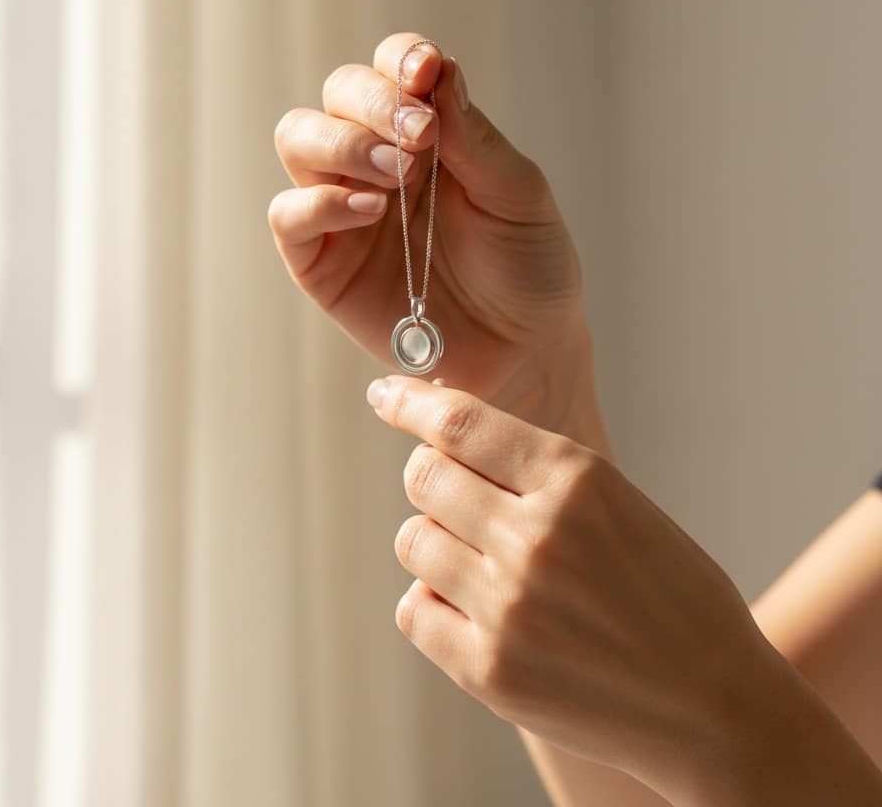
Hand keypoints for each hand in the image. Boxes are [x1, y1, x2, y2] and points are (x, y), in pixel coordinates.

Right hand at [268, 31, 589, 424]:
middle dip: (371, 102)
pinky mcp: (319, 261)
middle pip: (338, 93)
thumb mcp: (517, 196)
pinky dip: (319, 202)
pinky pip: (289, 215)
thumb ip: (474, 137)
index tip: (425, 73)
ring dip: (342, 143)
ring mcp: (342, 208)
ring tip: (394, 176)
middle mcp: (376, 160)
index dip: (400, 60)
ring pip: (298, 139)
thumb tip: (437, 69)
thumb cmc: (527, 269)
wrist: (521, 353)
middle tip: (418, 134)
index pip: (392, 68)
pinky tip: (369, 212)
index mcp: (427, 134)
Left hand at [366, 373, 881, 805]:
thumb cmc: (673, 597)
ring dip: (433, 540)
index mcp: (577, 481)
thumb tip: (447, 439)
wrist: (718, 709)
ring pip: (413, 541)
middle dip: (427, 474)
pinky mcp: (490, 671)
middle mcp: (535, 537)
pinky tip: (473, 607)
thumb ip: (539, 472)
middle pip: (425, 477)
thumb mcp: (622, 505)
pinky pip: (414, 609)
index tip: (386, 394)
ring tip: (477, 559)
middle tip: (448, 489)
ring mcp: (508, 607)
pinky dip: (433, 600)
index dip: (412, 403)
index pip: (461, 423)